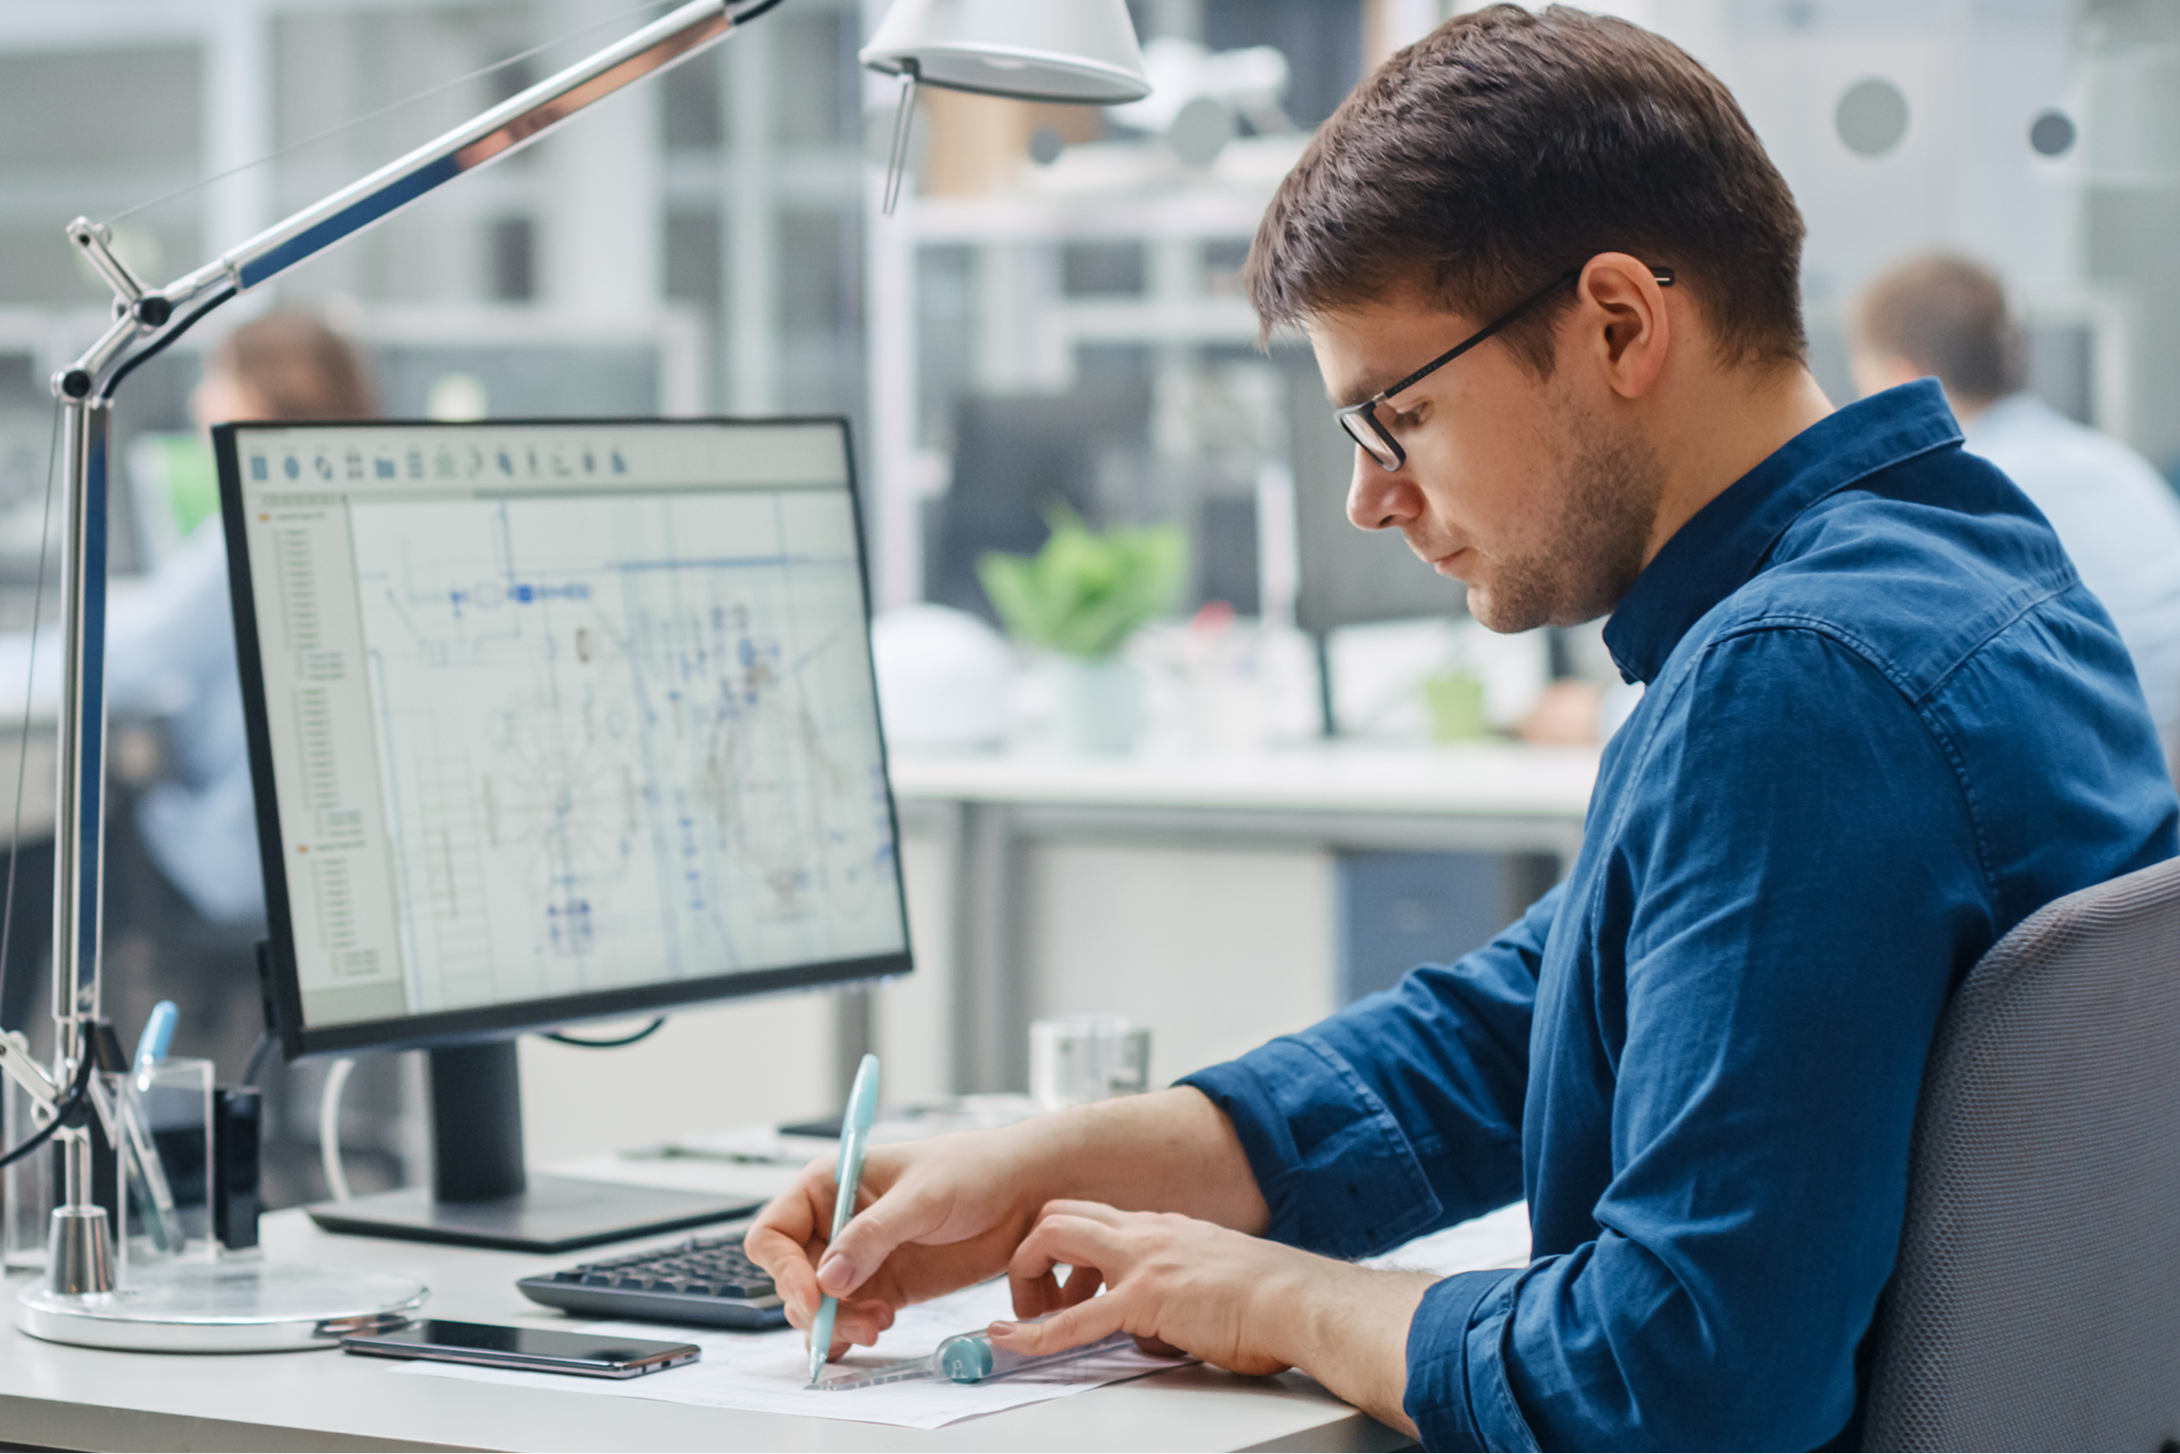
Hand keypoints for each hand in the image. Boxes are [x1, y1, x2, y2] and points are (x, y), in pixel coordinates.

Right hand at [743, 1130, 1042, 1357]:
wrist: (1024, 1193)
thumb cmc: (974, 1171)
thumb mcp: (923, 1196)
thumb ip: (874, 1234)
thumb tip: (828, 1278)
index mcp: (829, 1185)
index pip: (774, 1233)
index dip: (783, 1269)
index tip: (815, 1297)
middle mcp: (836, 1223)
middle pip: (792, 1279)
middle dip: (816, 1308)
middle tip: (857, 1322)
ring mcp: (859, 1259)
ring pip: (819, 1307)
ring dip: (838, 1325)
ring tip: (880, 1324)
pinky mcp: (885, 1287)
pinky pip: (849, 1318)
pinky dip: (850, 1335)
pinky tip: (872, 1334)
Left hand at [994, 1200, 1303, 1375]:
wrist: (1301, 1303)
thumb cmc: (1271, 1302)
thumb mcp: (1211, 1282)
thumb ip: (1174, 1292)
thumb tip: (1154, 1328)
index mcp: (1163, 1229)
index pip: (1093, 1218)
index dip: (1064, 1251)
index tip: (1060, 1288)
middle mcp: (1147, 1233)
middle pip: (1060, 1212)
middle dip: (1032, 1253)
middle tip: (1035, 1299)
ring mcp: (1143, 1260)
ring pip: (1054, 1236)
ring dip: (1025, 1277)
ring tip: (1023, 1319)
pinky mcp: (1146, 1297)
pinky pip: (1073, 1318)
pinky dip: (1034, 1333)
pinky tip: (1014, 1341)